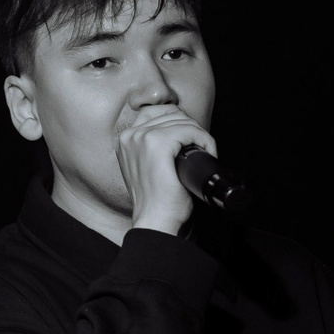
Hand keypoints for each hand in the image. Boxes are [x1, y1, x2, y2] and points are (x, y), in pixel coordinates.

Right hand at [117, 107, 215, 236]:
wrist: (155, 220)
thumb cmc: (156, 202)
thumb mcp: (147, 170)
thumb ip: (151, 153)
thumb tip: (177, 141)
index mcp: (125, 140)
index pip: (156, 112)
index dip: (179, 123)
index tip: (190, 141)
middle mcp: (130, 136)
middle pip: (170, 113)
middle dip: (191, 128)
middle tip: (202, 148)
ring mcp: (142, 138)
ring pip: (181, 120)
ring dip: (200, 134)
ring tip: (205, 152)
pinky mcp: (157, 144)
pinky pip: (188, 129)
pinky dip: (203, 138)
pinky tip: (207, 152)